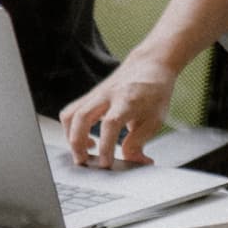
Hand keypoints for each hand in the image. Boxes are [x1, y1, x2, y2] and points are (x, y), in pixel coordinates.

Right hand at [58, 53, 177, 168]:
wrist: (150, 63)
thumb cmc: (155, 91)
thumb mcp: (156, 119)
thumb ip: (140, 141)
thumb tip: (132, 161)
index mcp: (128, 100)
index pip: (111, 123)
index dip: (106, 146)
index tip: (105, 164)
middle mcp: (109, 94)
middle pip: (82, 117)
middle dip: (78, 143)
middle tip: (83, 161)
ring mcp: (97, 93)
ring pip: (71, 113)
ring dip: (71, 137)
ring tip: (83, 152)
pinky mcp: (91, 95)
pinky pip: (72, 111)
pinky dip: (72, 128)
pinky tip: (86, 139)